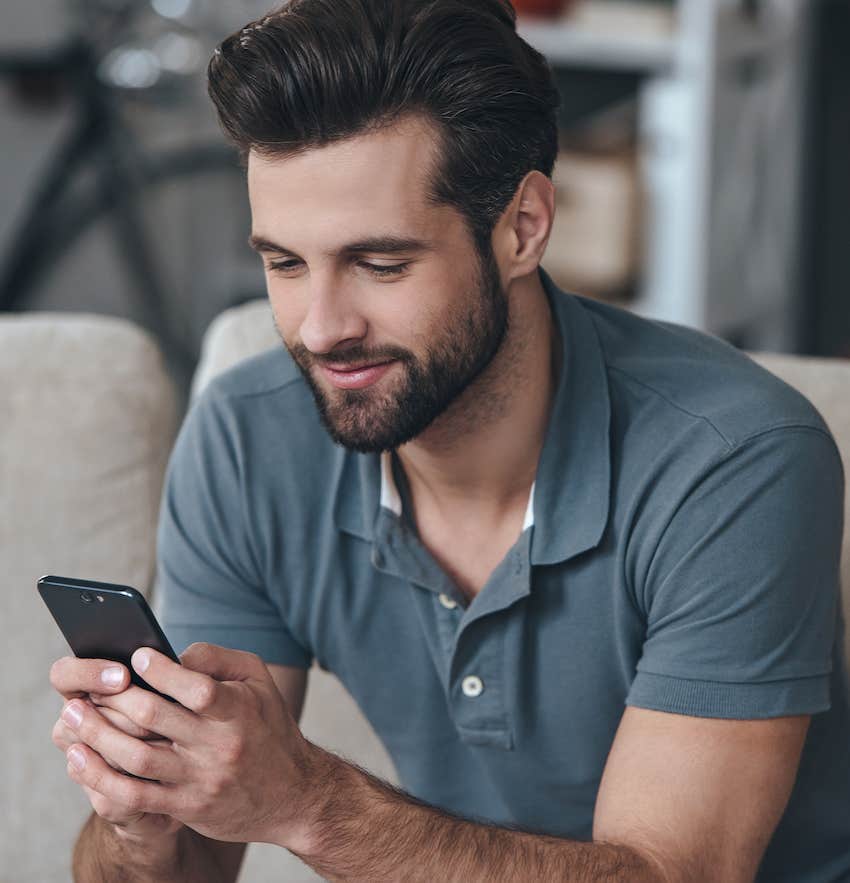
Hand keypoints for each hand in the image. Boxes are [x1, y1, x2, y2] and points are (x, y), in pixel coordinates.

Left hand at [59, 643, 323, 848]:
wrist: (293, 794)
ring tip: (72, 714)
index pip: (196, 688)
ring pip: (136, 757)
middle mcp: (219, 745)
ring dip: (96, 734)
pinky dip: (100, 777)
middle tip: (88, 684)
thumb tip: (174, 653)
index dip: (162, 670)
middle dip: (114, 697)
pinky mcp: (186, 807)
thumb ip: (218, 659)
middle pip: (153, 718)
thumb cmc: (269, 727)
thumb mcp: (259, 681)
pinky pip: (134, 796)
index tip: (136, 656)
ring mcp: (200, 780)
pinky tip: (79, 759)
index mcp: (239, 710)